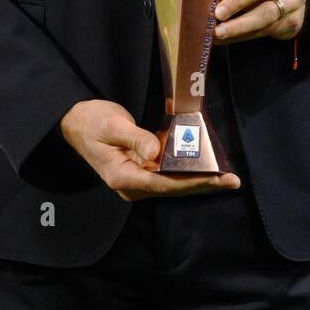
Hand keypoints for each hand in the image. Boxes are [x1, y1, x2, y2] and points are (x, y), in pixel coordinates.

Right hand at [59, 98, 240, 201]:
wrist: (76, 122)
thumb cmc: (91, 122)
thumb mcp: (111, 126)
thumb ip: (135, 138)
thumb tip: (156, 152)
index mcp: (122, 176)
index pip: (163, 183)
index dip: (192, 182)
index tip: (216, 179)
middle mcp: (131, 184)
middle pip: (173, 187)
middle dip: (203, 184)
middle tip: (232, 181)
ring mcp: (137, 179)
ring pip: (173, 183)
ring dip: (199, 179)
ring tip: (226, 176)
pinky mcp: (142, 170)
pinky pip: (168, 174)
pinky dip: (188, 170)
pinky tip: (206, 166)